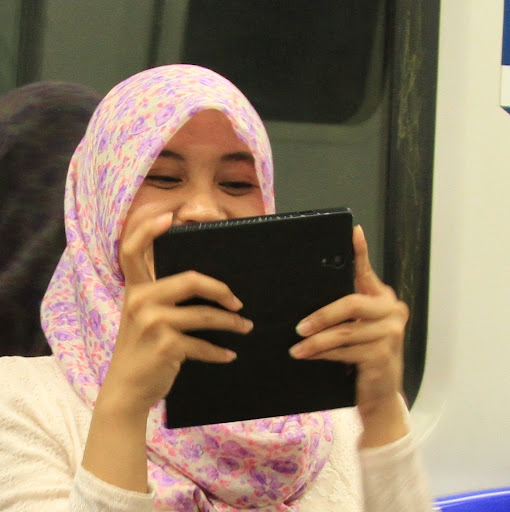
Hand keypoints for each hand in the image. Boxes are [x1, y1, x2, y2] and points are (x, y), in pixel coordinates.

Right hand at [99, 208, 252, 416]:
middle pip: (191, 280)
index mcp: (135, 289)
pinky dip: (219, 352)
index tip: (170, 215)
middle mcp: (140, 300)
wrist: (126, 390)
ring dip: (231, 324)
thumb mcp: (143, 317)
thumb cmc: (141, 350)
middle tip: (239, 304)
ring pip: (204, 315)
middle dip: (222, 291)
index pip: (131, 250)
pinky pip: (202, 345)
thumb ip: (162, 296)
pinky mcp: (164, 345)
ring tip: (245, 329)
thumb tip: (208, 284)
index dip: (147, 229)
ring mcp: (151, 322)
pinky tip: (229, 355)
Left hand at [289, 225, 408, 444]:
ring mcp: (391, 334)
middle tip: (298, 327)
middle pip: (351, 304)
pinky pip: (346, 351)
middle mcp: (392, 311)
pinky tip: (309, 356)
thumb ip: (344, 312)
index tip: (354, 232)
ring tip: (296, 348)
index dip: (360, 252)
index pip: (367, 272)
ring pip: (345, 332)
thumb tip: (310, 298)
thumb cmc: (363, 355)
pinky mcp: (383, 356)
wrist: (379, 393)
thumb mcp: (355, 329)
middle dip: (321, 316)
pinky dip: (324, 355)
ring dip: (316, 342)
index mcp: (382, 298)